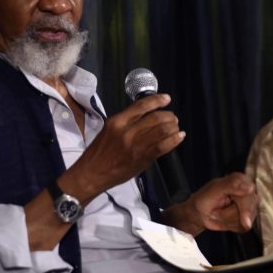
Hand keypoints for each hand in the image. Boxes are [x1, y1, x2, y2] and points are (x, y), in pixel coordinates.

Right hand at [63, 94, 184, 202]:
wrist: (92, 172)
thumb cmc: (99, 152)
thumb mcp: (108, 130)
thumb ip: (126, 123)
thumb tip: (146, 117)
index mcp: (117, 122)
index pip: (141, 106)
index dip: (157, 100)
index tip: (166, 99)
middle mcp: (127, 131)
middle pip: (156, 118)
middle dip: (169, 116)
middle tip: (173, 117)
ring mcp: (136, 145)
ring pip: (162, 130)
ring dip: (173, 127)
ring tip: (176, 127)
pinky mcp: (142, 158)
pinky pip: (163, 146)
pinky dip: (174, 140)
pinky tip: (179, 137)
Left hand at [163, 172, 257, 235]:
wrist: (199, 214)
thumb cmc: (204, 199)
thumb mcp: (214, 190)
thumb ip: (230, 185)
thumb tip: (250, 187)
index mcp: (239, 180)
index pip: (249, 192)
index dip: (243, 203)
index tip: (236, 206)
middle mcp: (247, 192)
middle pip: (249, 207)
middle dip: (230, 213)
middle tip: (215, 212)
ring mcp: (249, 206)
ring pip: (246, 219)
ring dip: (228, 219)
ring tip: (218, 213)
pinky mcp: (248, 218)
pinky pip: (243, 227)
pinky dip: (230, 225)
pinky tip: (223, 219)